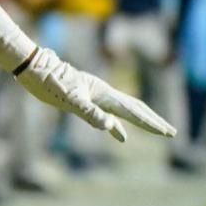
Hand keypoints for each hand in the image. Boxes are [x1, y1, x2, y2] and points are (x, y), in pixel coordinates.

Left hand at [14, 47, 176, 143]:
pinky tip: (120, 136)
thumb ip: (89, 113)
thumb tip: (110, 126)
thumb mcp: (68, 100)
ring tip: (156, 130)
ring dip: (141, 121)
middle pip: (136, 108)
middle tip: (171, 132)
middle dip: (153, 121)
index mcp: (104, 94)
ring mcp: (96, 96)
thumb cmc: (48, 82)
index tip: (167, 132)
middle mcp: (104, 94)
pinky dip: (117, 126)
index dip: (150, 123)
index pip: (133, 111)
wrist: (34, 68)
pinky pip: (108, 115)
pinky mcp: (86, 100)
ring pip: (126, 110)